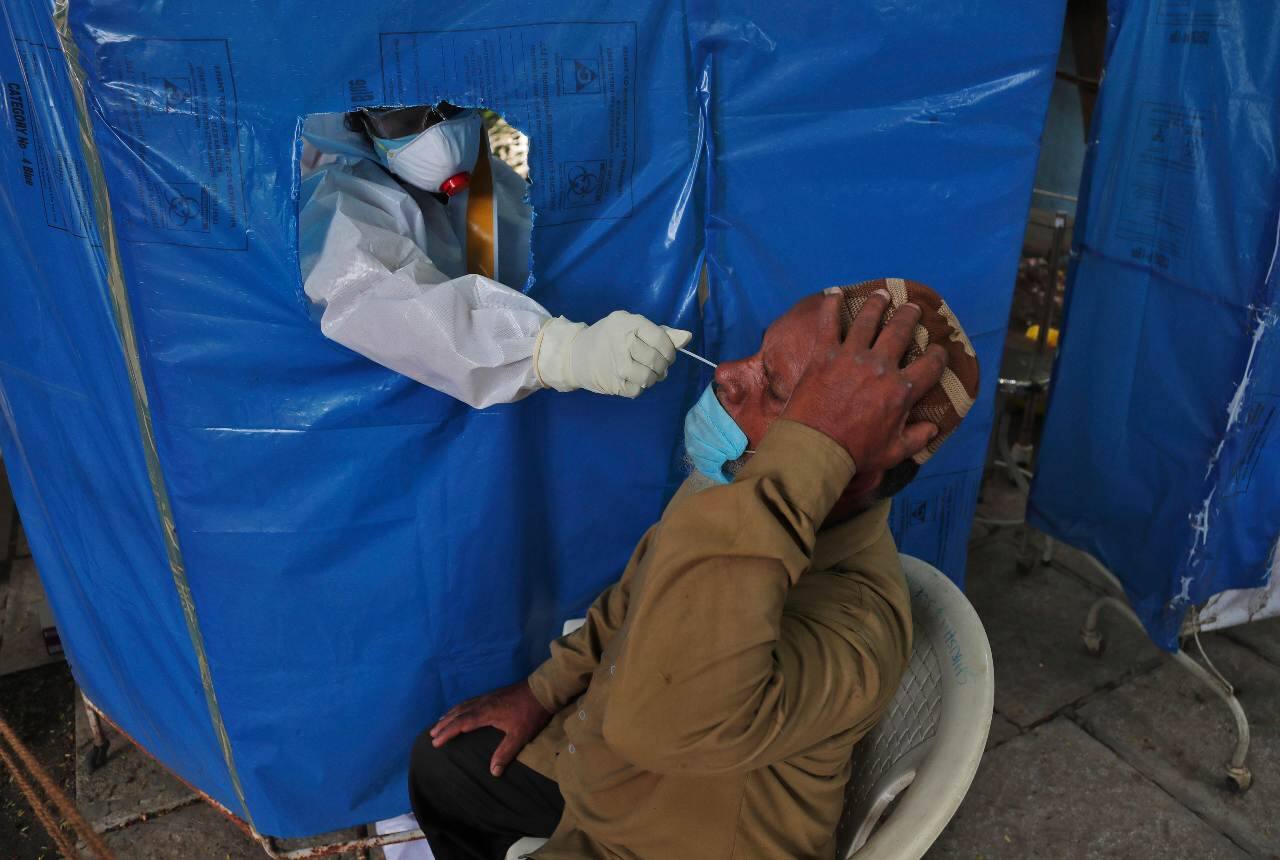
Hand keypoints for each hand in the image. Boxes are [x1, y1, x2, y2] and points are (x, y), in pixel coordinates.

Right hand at [429, 681, 552, 776]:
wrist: (542, 690)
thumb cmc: (531, 713)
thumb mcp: (519, 736)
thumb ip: (505, 753)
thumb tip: (493, 772)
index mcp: (485, 713)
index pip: (461, 723)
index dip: (447, 732)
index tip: (435, 742)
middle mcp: (482, 703)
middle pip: (458, 713)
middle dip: (444, 723)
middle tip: (431, 733)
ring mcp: (487, 697)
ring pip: (463, 705)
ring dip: (450, 714)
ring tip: (440, 721)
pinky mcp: (493, 694)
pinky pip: (470, 701)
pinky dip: (460, 707)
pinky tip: (462, 710)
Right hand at [535, 312, 692, 396]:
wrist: (575, 354)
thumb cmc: (608, 337)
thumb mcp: (631, 326)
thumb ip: (660, 332)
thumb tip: (687, 338)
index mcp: (628, 324)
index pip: (662, 340)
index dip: (670, 351)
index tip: (667, 355)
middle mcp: (623, 343)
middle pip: (658, 361)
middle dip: (662, 366)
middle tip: (656, 365)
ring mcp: (617, 365)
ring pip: (650, 378)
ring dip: (653, 378)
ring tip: (646, 373)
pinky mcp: (613, 384)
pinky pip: (638, 390)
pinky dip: (639, 387)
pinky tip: (632, 379)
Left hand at [781, 290, 947, 472]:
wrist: (815, 448)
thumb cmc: (855, 453)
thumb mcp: (894, 452)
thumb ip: (917, 438)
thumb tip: (933, 428)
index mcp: (900, 390)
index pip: (930, 365)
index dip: (938, 356)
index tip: (938, 351)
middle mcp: (880, 366)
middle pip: (901, 331)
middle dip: (910, 316)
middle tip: (913, 308)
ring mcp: (851, 356)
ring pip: (868, 320)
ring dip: (877, 304)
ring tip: (882, 293)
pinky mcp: (825, 354)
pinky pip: (828, 323)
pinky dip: (831, 306)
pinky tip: (834, 293)